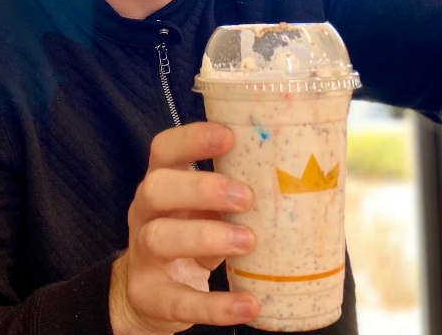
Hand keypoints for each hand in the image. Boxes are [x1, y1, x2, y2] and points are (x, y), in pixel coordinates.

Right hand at [110, 122, 259, 334]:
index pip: (164, 149)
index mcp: (162, 184)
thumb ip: (231, 193)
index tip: (229, 137)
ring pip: (159, 238)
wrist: (149, 296)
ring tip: (248, 242)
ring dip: (205, 237)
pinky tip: (248, 304)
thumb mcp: (203, 211)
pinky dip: (215, 305)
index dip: (192, 138)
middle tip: (246, 197)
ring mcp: (143, 255)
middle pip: (156, 188)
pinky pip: (179, 300)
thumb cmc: (191, 237)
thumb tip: (298, 175)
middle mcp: (146, 214)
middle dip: (201, 188)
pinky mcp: (150, 296)